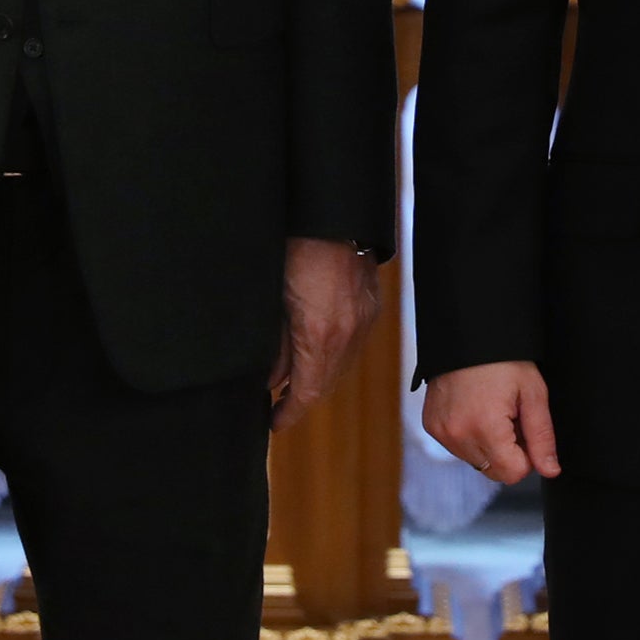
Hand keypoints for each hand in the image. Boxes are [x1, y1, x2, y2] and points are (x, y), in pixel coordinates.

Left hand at [268, 239, 382, 432]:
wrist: (331, 216)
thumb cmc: (294, 251)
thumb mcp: (273, 300)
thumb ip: (275, 345)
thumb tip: (269, 379)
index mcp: (320, 334)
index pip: (307, 392)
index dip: (289, 413)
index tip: (273, 423)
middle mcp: (348, 334)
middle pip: (326, 384)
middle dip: (302, 398)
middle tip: (278, 405)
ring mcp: (364, 321)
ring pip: (342, 367)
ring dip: (319, 378)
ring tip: (293, 380)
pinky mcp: (371, 308)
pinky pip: (353, 346)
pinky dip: (334, 357)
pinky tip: (317, 351)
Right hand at [422, 361, 559, 484]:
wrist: (467, 334)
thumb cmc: (503, 360)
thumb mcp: (533, 394)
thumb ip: (542, 437)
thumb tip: (551, 470)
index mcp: (485, 428)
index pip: (512, 474)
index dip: (527, 456)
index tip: (525, 429)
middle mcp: (458, 435)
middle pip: (494, 471)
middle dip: (507, 452)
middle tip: (510, 418)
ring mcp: (441, 432)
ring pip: (476, 461)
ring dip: (488, 445)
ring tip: (490, 410)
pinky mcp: (432, 426)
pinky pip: (457, 447)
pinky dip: (470, 436)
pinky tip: (474, 410)